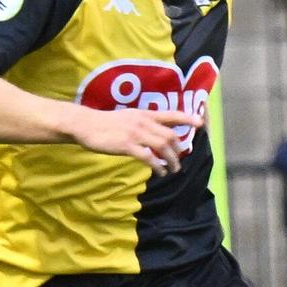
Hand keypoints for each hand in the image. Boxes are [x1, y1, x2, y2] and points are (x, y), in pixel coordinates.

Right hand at [65, 106, 202, 174]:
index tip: (200, 123)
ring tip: (173, 170)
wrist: (86, 124)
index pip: (171, 115)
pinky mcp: (127, 145)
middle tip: (179, 161)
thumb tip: (152, 134)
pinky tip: (159, 172)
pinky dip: (157, 166)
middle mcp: (143, 122)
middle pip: (170, 135)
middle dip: (178, 150)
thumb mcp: (126, 117)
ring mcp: (135, 133)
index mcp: (144, 114)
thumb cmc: (104, 123)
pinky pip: (148, 157)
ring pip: (162, 147)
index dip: (187, 118)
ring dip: (171, 160)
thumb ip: (141, 124)